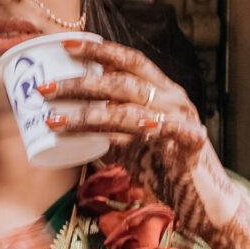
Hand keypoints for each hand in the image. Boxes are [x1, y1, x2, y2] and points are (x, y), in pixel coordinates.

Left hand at [44, 42, 244, 248]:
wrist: (206, 203)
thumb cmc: (167, 172)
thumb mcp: (132, 147)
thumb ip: (108, 132)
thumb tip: (68, 125)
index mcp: (162, 92)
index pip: (129, 61)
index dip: (98, 50)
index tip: (65, 45)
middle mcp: (173, 99)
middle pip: (122, 81)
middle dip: (80, 83)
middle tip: (43, 89)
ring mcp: (183, 119)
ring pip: (130, 108)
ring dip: (88, 114)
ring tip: (53, 120)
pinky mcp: (192, 142)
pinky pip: (161, 131)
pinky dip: (141, 128)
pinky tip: (114, 133)